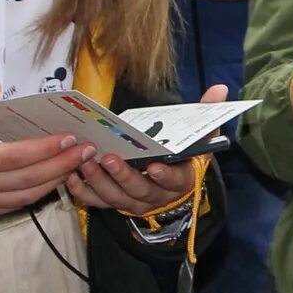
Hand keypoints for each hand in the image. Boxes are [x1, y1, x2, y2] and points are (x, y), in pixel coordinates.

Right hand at [0, 83, 99, 219]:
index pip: (17, 158)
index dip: (47, 149)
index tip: (71, 138)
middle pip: (28, 180)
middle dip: (62, 165)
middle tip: (88, 150)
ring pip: (24, 197)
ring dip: (53, 181)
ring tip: (76, 164)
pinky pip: (11, 205)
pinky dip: (34, 193)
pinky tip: (49, 180)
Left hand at [70, 84, 222, 213]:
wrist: (169, 185)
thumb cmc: (182, 157)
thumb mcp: (199, 138)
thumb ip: (208, 116)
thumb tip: (220, 89)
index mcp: (179, 179)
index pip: (174, 181)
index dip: (164, 176)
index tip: (154, 166)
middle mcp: (156, 196)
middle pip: (139, 190)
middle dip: (124, 175)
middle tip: (110, 158)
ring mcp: (133, 202)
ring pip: (115, 197)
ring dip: (99, 181)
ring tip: (87, 161)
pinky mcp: (114, 203)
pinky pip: (97, 201)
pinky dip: (84, 191)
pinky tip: (71, 176)